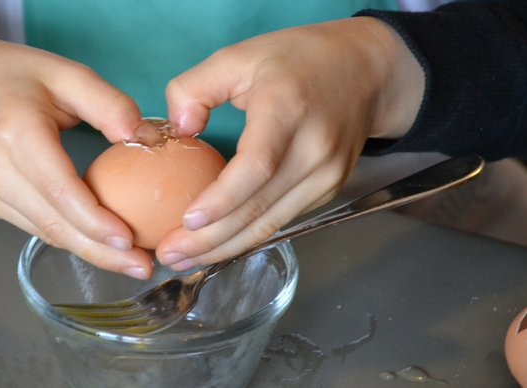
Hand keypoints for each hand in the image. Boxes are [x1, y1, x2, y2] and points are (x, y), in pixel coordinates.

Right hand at [0, 34, 152, 278]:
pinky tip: (100, 243)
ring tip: (131, 261)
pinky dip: (69, 237)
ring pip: (45, 232)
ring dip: (89, 251)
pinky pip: (35, 226)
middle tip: (144, 266)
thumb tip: (146, 139)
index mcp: (15, 132)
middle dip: (101, 252)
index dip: (95, 222)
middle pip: (54, 223)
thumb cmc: (17, 76)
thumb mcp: (67, 72)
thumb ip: (108, 103)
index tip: (131, 242)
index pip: (59, 190)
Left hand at [157, 17, 424, 269]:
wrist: (366, 71)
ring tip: (183, 259)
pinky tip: (217, 243)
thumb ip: (194, 87)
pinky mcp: (328, 190)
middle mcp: (314, 149)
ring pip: (270, 224)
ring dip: (225, 248)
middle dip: (211, 240)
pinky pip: (281, 220)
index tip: (187, 220)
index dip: (222, 199)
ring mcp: (326, 176)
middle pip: (260, 208)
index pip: (257, 166)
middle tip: (169, 254)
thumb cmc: (297, 60)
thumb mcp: (238, 55)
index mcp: (288, 109)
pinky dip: (247, 236)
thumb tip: (177, 131)